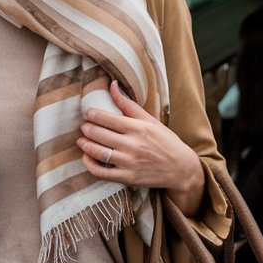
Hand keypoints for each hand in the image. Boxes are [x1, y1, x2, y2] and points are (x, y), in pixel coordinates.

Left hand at [77, 81, 203, 212]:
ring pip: (98, 152)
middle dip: (87, 129)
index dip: (92, 115)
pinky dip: (90, 165)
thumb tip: (112, 85)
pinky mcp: (128, 177)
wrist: (181, 168)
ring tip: (81, 141)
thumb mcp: (150, 120)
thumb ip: (128, 105)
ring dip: (85, 145)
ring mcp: (129, 162)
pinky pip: (102, 172)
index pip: (107, 118)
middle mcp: (133, 144)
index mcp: (138, 128)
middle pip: (99, 134)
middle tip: (84, 127)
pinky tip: (87, 157)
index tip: (88, 113)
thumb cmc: (165, 141)